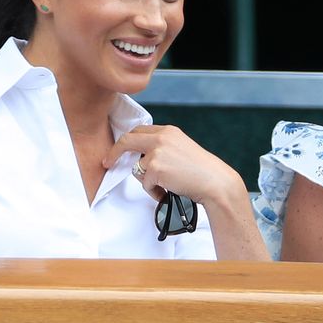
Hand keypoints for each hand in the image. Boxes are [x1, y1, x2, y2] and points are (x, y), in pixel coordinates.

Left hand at [104, 124, 268, 260]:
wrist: (215, 182)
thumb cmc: (202, 171)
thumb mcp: (181, 150)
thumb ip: (163, 148)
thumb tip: (142, 159)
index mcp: (169, 131)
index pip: (140, 131)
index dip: (127, 141)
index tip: (118, 150)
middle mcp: (161, 138)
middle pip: (128, 140)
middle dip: (115, 152)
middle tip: (108, 163)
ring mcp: (157, 152)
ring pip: (137, 169)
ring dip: (148, 181)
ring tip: (167, 186)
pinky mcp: (155, 168)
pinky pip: (146, 184)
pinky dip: (155, 192)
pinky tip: (169, 191)